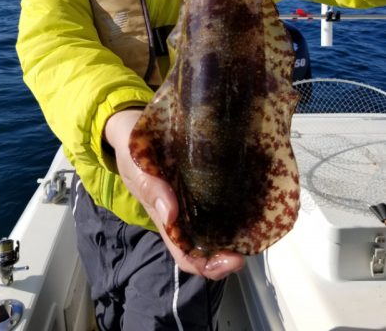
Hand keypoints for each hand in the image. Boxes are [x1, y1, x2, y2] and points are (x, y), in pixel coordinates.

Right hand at [104, 109, 244, 278]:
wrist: (129, 122)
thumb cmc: (131, 147)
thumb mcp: (136, 164)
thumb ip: (149, 185)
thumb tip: (170, 214)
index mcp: (164, 215)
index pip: (185, 254)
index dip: (208, 265)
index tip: (233, 260)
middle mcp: (182, 211)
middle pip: (207, 245)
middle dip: (230, 251)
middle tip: (254, 237)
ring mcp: (193, 195)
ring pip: (217, 223)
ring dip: (236, 227)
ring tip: (259, 219)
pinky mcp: (201, 176)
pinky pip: (220, 195)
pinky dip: (236, 200)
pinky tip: (252, 191)